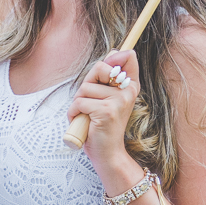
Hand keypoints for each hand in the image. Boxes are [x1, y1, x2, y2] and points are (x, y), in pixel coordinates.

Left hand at [67, 49, 139, 165]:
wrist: (108, 154)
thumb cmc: (103, 126)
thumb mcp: (109, 99)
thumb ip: (110, 77)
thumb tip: (116, 51)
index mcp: (130, 86)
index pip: (128, 58)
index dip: (115, 56)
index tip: (112, 62)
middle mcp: (128, 91)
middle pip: (98, 68)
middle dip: (86, 85)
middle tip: (89, 102)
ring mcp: (119, 101)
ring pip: (85, 88)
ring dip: (78, 104)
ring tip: (87, 116)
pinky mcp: (106, 110)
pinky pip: (79, 102)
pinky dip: (75, 113)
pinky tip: (84, 123)